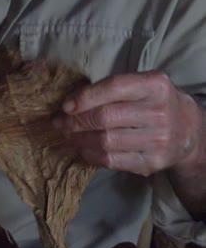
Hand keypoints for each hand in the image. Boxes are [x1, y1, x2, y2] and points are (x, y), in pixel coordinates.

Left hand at [52, 72, 203, 175]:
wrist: (187, 130)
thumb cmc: (153, 103)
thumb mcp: (140, 86)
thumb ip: (110, 89)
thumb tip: (70, 101)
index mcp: (155, 85)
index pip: (113, 88)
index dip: (84, 97)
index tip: (65, 106)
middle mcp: (159, 112)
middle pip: (105, 117)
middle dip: (75, 121)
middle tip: (59, 123)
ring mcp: (157, 140)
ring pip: (105, 141)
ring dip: (79, 139)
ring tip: (68, 135)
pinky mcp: (151, 162)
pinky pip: (111, 160)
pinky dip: (90, 155)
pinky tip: (82, 148)